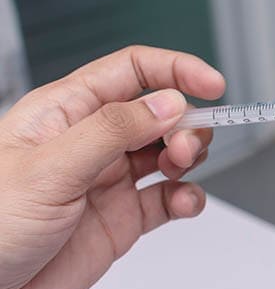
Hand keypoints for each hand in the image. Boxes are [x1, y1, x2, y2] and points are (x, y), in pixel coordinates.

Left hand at [0, 46, 224, 288]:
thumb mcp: (48, 169)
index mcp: (67, 112)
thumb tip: (167, 102)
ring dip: (189, 157)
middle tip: (185, 146)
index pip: (132, 71)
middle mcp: (92, 141)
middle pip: (160, 112)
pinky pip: (170, 198)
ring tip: (180, 170)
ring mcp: (110, 180)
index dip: (176, 71)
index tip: (212, 84)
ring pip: (170, 152)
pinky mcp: (123, 218)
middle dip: (185, 123)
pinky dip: (187, 198)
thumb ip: (112, 131)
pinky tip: (184, 202)